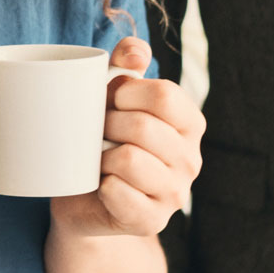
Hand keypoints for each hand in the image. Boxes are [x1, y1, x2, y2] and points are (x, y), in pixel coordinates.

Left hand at [52, 37, 203, 238]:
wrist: (82, 198)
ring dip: (101, 156)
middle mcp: (191, 159)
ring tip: (98, 158)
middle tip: (96, 132)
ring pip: (129, 159)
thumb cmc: (101, 138)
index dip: (125, 92)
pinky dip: (101, 185)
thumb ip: (126, 63)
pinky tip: (102, 185)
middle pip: (143, 127)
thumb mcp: (113, 96)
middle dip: (106, 124)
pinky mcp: (152, 221)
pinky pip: (118, 193)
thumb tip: (136, 52)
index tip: (108, 100)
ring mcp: (175, 194)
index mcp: (189, 123)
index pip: (164, 96)